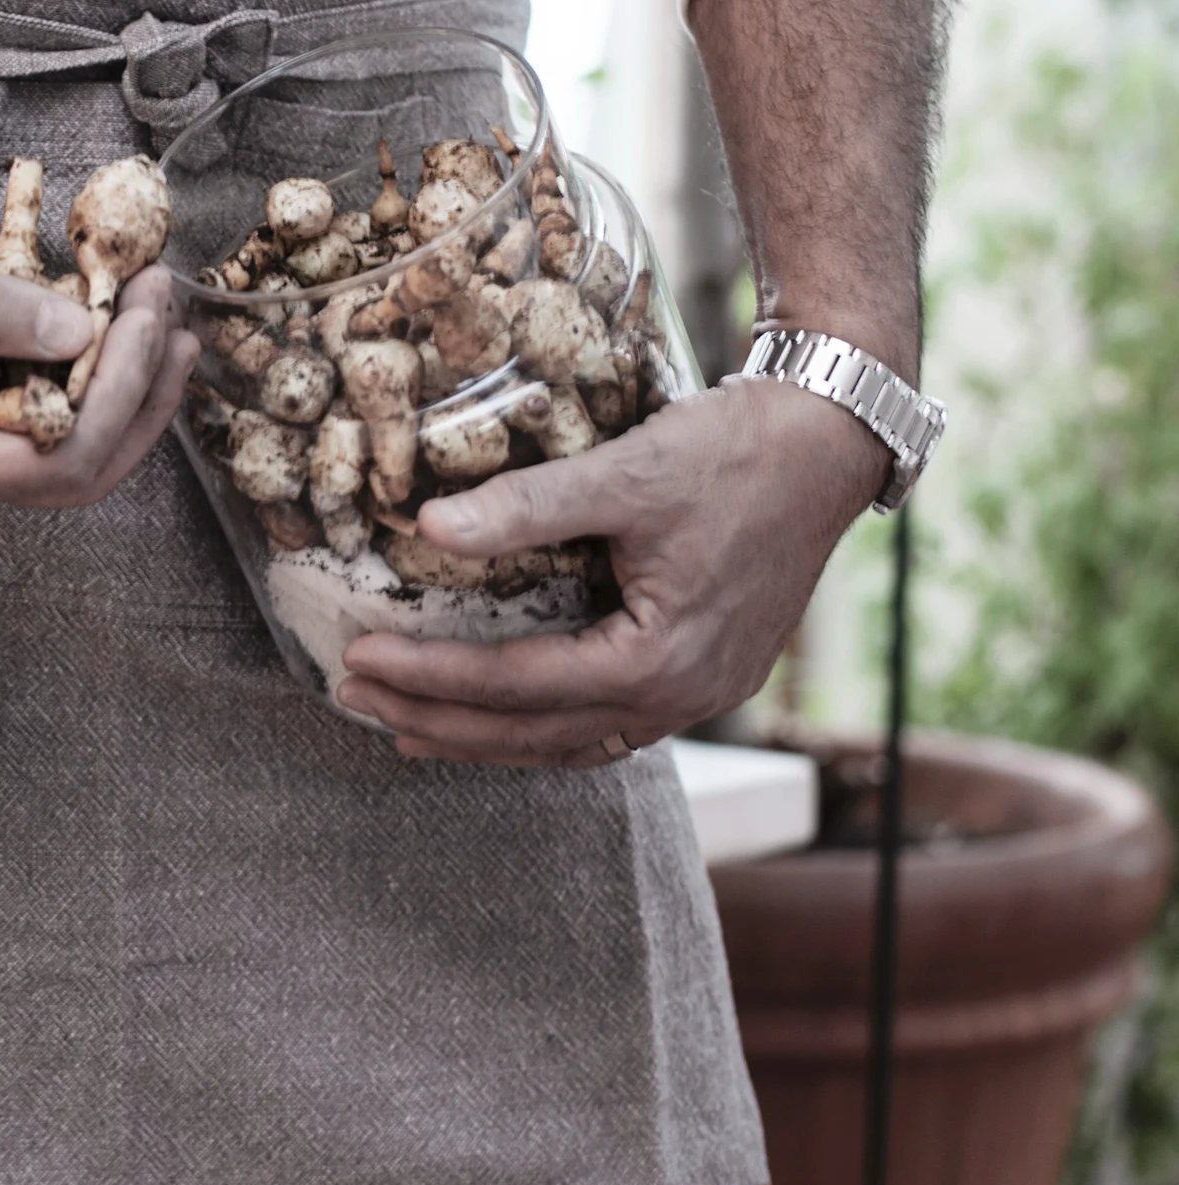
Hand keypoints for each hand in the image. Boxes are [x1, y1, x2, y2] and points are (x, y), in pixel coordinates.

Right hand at [0, 215, 197, 515]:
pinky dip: (70, 376)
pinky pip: (24, 420)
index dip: (124, 386)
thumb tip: (83, 329)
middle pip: (77, 470)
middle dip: (139, 392)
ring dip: (116, 385)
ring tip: (155, 312)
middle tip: (171, 307)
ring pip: (57, 450)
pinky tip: (99, 324)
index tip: (147, 303)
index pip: (63, 458)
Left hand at [337, 378, 888, 766]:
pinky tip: (506, 714)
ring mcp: (701, 694)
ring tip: (411, 727)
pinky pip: (609, 724)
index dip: (429, 674)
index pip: (515, 685)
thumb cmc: (734, 452)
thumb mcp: (624, 472)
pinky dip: (546, 724)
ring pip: (573, 742)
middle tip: (356, 700)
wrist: (828, 441)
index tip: (357, 658)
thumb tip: (427, 526)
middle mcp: (682, 697)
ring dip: (488, 737)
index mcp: (658, 660)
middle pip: (536, 733)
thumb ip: (525, 506)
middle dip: (439, 721)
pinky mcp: (708, 675)